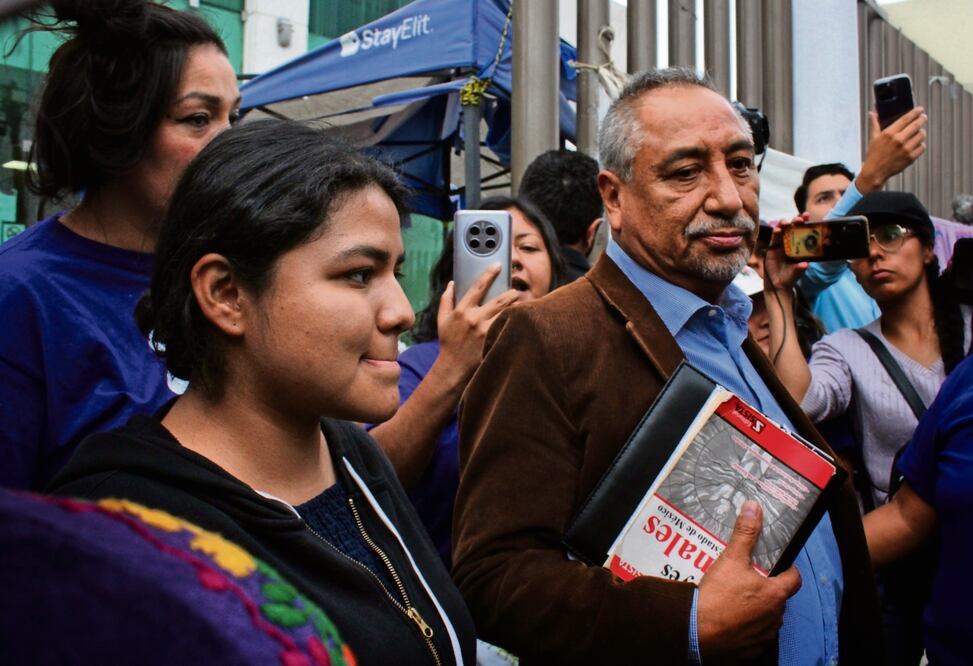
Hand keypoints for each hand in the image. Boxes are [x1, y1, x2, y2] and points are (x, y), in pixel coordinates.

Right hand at [435, 265, 518, 385]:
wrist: (453, 368)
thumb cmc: (448, 343)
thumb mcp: (442, 320)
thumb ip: (446, 300)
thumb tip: (451, 283)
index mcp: (462, 310)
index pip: (478, 287)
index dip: (489, 274)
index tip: (497, 265)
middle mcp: (475, 319)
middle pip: (499, 300)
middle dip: (511, 293)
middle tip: (516, 290)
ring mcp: (485, 331)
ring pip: (507, 313)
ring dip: (516, 306)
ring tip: (522, 303)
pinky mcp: (493, 342)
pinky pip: (508, 327)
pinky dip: (515, 322)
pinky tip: (522, 319)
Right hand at [697, 501, 802, 662]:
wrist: (695, 632)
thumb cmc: (717, 595)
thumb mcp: (731, 559)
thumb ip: (745, 534)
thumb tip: (754, 507)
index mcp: (775, 595)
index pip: (795, 579)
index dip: (788, 569)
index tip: (776, 563)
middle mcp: (775, 618)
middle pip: (779, 599)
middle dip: (767, 589)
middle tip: (747, 579)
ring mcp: (763, 637)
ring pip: (767, 619)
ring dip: (757, 610)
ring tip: (735, 600)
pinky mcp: (749, 651)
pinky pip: (753, 637)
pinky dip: (745, 629)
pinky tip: (729, 620)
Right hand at [763, 219, 808, 292]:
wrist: (777, 284)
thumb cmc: (790, 277)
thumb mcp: (796, 273)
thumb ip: (799, 269)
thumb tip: (805, 265)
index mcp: (800, 246)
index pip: (803, 231)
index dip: (805, 223)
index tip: (807, 216)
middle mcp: (792, 242)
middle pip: (793, 227)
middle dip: (796, 221)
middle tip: (798, 219)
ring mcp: (781, 244)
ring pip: (783, 229)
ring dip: (784, 224)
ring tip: (786, 223)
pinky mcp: (772, 247)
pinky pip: (774, 237)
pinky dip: (775, 232)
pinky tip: (777, 230)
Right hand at [857, 107, 926, 192]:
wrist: (875, 172)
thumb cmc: (874, 155)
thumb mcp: (873, 138)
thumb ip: (875, 124)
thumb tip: (873, 113)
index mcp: (889, 134)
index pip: (906, 119)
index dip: (915, 112)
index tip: (920, 109)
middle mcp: (898, 140)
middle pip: (917, 125)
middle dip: (922, 119)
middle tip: (923, 117)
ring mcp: (906, 149)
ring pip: (921, 135)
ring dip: (921, 132)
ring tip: (919, 132)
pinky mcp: (910, 157)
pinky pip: (922, 147)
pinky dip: (921, 144)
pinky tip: (916, 144)